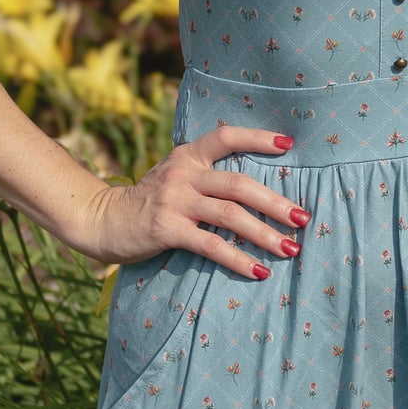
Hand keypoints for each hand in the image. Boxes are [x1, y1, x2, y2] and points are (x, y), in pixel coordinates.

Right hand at [75, 120, 308, 278]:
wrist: (104, 220)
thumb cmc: (149, 200)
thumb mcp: (175, 176)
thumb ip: (206, 175)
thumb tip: (258, 188)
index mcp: (188, 155)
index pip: (226, 137)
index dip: (258, 138)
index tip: (290, 144)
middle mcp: (183, 173)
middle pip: (238, 184)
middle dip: (275, 202)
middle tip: (303, 218)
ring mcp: (174, 201)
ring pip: (230, 215)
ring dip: (264, 234)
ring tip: (290, 248)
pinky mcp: (167, 229)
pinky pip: (210, 245)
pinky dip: (238, 259)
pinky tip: (258, 271)